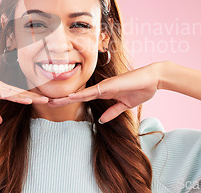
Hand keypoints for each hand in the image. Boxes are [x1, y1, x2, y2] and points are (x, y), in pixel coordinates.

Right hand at [0, 63, 48, 124]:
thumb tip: (0, 121)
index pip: (17, 95)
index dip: (29, 98)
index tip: (42, 101)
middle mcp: (0, 87)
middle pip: (22, 93)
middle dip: (37, 97)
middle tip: (52, 101)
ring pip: (19, 93)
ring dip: (33, 97)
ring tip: (46, 101)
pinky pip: (8, 94)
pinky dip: (19, 97)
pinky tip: (29, 100)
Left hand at [47, 62, 163, 123]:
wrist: (153, 79)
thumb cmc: (140, 89)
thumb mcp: (125, 106)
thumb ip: (113, 112)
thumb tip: (102, 120)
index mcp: (103, 93)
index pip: (82, 99)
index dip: (69, 101)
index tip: (56, 105)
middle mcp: (101, 89)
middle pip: (77, 96)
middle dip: (62, 100)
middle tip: (47, 103)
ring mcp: (104, 86)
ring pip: (81, 93)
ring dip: (67, 98)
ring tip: (52, 101)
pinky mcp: (109, 86)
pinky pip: (93, 91)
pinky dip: (81, 94)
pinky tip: (71, 96)